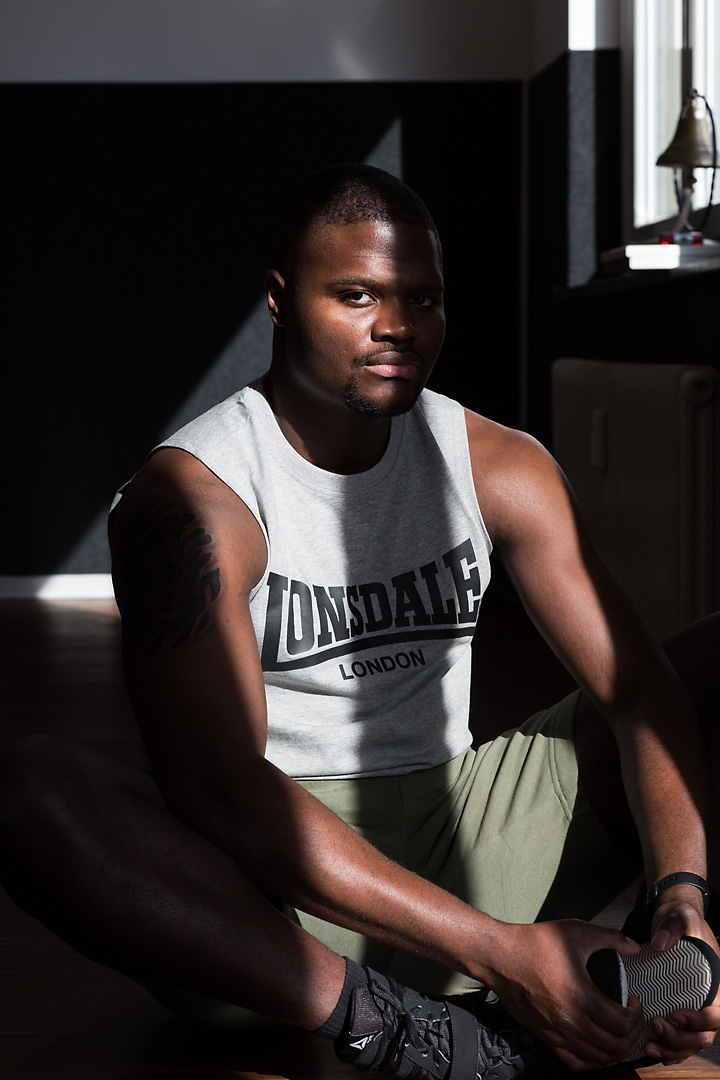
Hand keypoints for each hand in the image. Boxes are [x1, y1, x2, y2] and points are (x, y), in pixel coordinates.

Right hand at [484, 919, 644, 1070]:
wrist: (499, 957)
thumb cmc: (533, 944)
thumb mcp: (575, 931)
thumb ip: (609, 937)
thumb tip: (632, 946)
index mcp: (580, 996)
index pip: (622, 1023)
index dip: (636, 1015)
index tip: (635, 1002)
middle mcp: (569, 1020)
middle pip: (615, 1046)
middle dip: (632, 1034)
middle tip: (633, 1019)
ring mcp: (557, 1033)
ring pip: (598, 1059)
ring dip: (616, 1050)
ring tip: (620, 1032)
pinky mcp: (546, 1037)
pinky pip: (575, 1063)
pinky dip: (593, 1061)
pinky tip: (597, 1048)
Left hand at [640, 894, 719, 1064]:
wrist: (672, 922)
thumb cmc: (681, 921)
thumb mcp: (680, 917)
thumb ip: (673, 927)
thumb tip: (661, 943)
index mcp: (715, 984)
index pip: (717, 1014)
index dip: (700, 1021)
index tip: (675, 1014)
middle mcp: (706, 1001)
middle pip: (703, 1035)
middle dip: (681, 1039)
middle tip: (655, 1025)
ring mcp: (693, 1009)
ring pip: (691, 1044)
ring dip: (672, 1049)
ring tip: (649, 1044)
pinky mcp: (678, 1012)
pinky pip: (680, 1041)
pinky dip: (669, 1050)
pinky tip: (652, 1048)